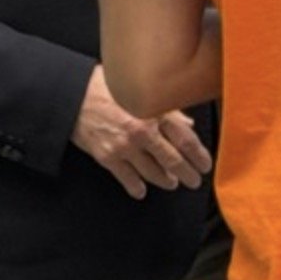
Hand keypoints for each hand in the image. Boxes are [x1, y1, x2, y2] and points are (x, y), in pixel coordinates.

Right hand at [71, 66, 212, 199]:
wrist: (75, 95)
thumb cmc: (109, 88)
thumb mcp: (143, 93)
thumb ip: (168, 109)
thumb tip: (188, 124)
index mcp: (156, 112)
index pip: (186, 139)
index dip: (199, 155)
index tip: (205, 164)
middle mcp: (143, 131)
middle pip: (173, 160)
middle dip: (187, 174)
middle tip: (194, 181)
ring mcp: (125, 146)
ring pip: (152, 172)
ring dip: (165, 181)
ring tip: (171, 183)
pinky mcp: (108, 157)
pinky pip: (127, 178)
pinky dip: (136, 187)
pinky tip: (141, 191)